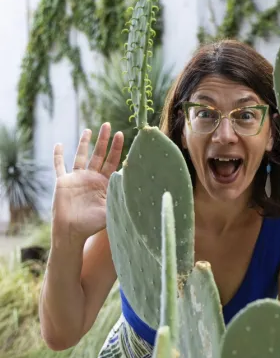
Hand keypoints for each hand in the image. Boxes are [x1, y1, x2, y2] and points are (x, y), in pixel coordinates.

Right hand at [51, 123, 123, 241]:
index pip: (113, 161)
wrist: (72, 232)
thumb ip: (123, 197)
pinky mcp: (63, 181)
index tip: (122, 134)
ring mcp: (77, 178)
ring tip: (90, 130)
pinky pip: (59, 166)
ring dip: (84, 143)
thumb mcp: (112, 209)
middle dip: (104, 140)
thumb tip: (142, 190)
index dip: (117, 148)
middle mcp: (92, 178)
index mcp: (105, 183)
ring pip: (81, 156)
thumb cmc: (93, 224)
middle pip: (99, 154)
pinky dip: (58, 156)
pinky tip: (59, 145)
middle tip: (108, 124)